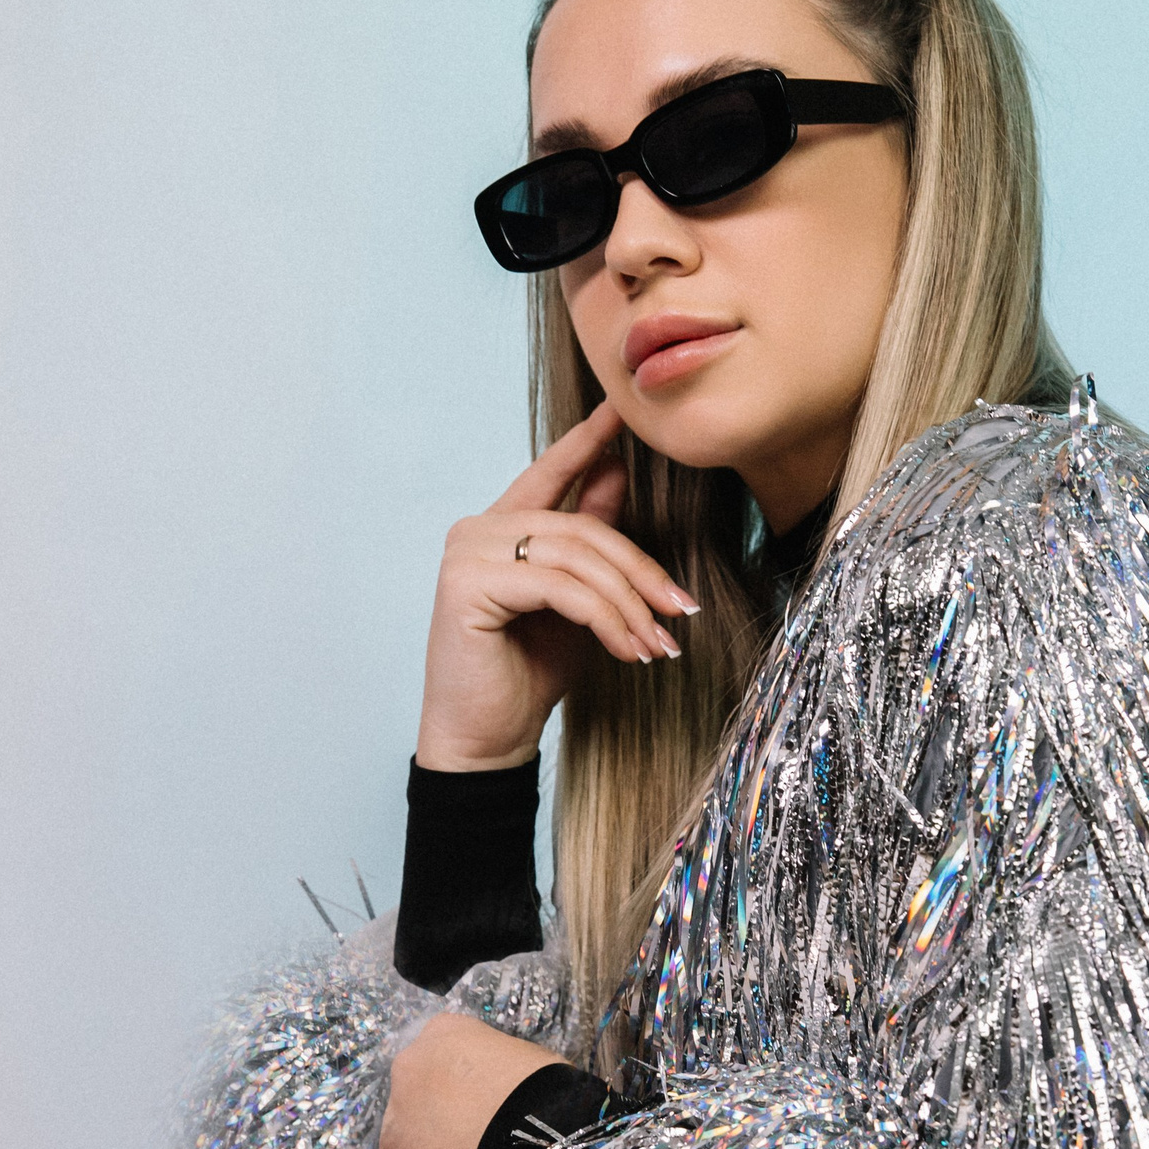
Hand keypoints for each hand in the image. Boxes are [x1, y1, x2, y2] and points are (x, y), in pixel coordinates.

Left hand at [378, 1014, 560, 1148]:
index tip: (481, 1097)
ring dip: (425, 1141)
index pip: (443, 1050)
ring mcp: (396, 1106)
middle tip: (471, 1130)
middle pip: (417, 1086)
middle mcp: (410, 1061)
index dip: (462, 1077)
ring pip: (403, 1126)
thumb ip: (494, 1064)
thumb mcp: (520, 1056)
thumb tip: (499, 1085)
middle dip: (438, 1107)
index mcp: (443, 1030)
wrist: (531, 1131)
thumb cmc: (540, 1086)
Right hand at [414, 400, 698, 771]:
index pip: (549, 471)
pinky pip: (560, 588)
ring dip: (629, 605)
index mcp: (498, 527)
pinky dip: (605, 619)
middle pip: (581, 528)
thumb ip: (590, 542)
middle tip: (681, 609)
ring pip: (576, 559)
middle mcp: (476, 530)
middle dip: (640, 570)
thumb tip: (618, 472)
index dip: (588, 440)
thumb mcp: (575, 601)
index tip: (623, 410)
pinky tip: (629, 650)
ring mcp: (467, 553)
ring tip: (658, 644)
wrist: (486, 738)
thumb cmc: (526, 673)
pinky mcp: (467, 585)